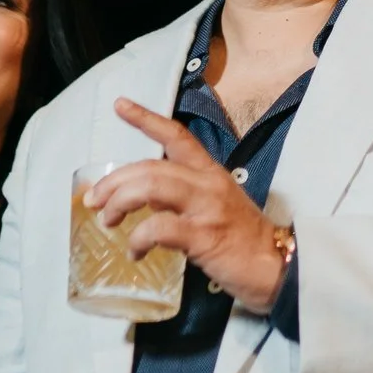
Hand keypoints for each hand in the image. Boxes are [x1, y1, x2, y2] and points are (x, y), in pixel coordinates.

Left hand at [88, 98, 288, 310]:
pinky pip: (159, 228)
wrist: (279, 267)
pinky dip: (138, 239)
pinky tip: (135, 252)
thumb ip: (184, 199)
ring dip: (119, 202)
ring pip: (151, 187)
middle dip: (114, 182)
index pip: (177, 136)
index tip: (120, 105)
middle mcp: (208, 184)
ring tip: (108, 221)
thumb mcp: (216, 207)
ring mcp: (207, 208)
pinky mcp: (205, 236)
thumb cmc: (244, 241)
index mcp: (211, 173)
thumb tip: (144, 205)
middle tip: (94, 201)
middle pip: (151, 167)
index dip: (146, 119)